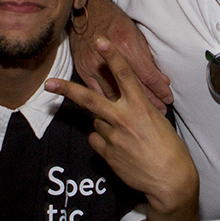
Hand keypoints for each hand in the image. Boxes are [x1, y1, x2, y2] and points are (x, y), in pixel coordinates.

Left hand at [48, 37, 197, 211]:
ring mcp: (113, 137)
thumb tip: (125, 100)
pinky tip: (116, 144)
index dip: (112, 56)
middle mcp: (124, 119)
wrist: (170, 179)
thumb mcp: (157, 120)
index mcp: (141, 107)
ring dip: (102, 119)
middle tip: (50, 83)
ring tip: (122, 130)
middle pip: (91, 99)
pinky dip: (102, 138)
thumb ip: (138, 107)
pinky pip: (96, 139)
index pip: (125, 74)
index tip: (101, 41)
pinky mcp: (107, 154)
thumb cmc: (170, 148)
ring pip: (95, 120)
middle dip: (68, 90)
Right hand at [70, 0, 172, 110]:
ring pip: (117, 96)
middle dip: (150, 101)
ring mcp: (95, 67)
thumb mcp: (135, 34)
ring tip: (144, 115)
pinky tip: (119, 112)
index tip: (168, 97)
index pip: (147, 75)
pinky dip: (110, 104)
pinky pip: (98, 94)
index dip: (159, 89)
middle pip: (134, 89)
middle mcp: (110, 59)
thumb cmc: (113, 20)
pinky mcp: (84, 72)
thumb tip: (161, 79)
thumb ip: (147, 58)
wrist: (85, 13)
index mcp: (126, 46)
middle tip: (161, 110)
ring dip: (131, 106)